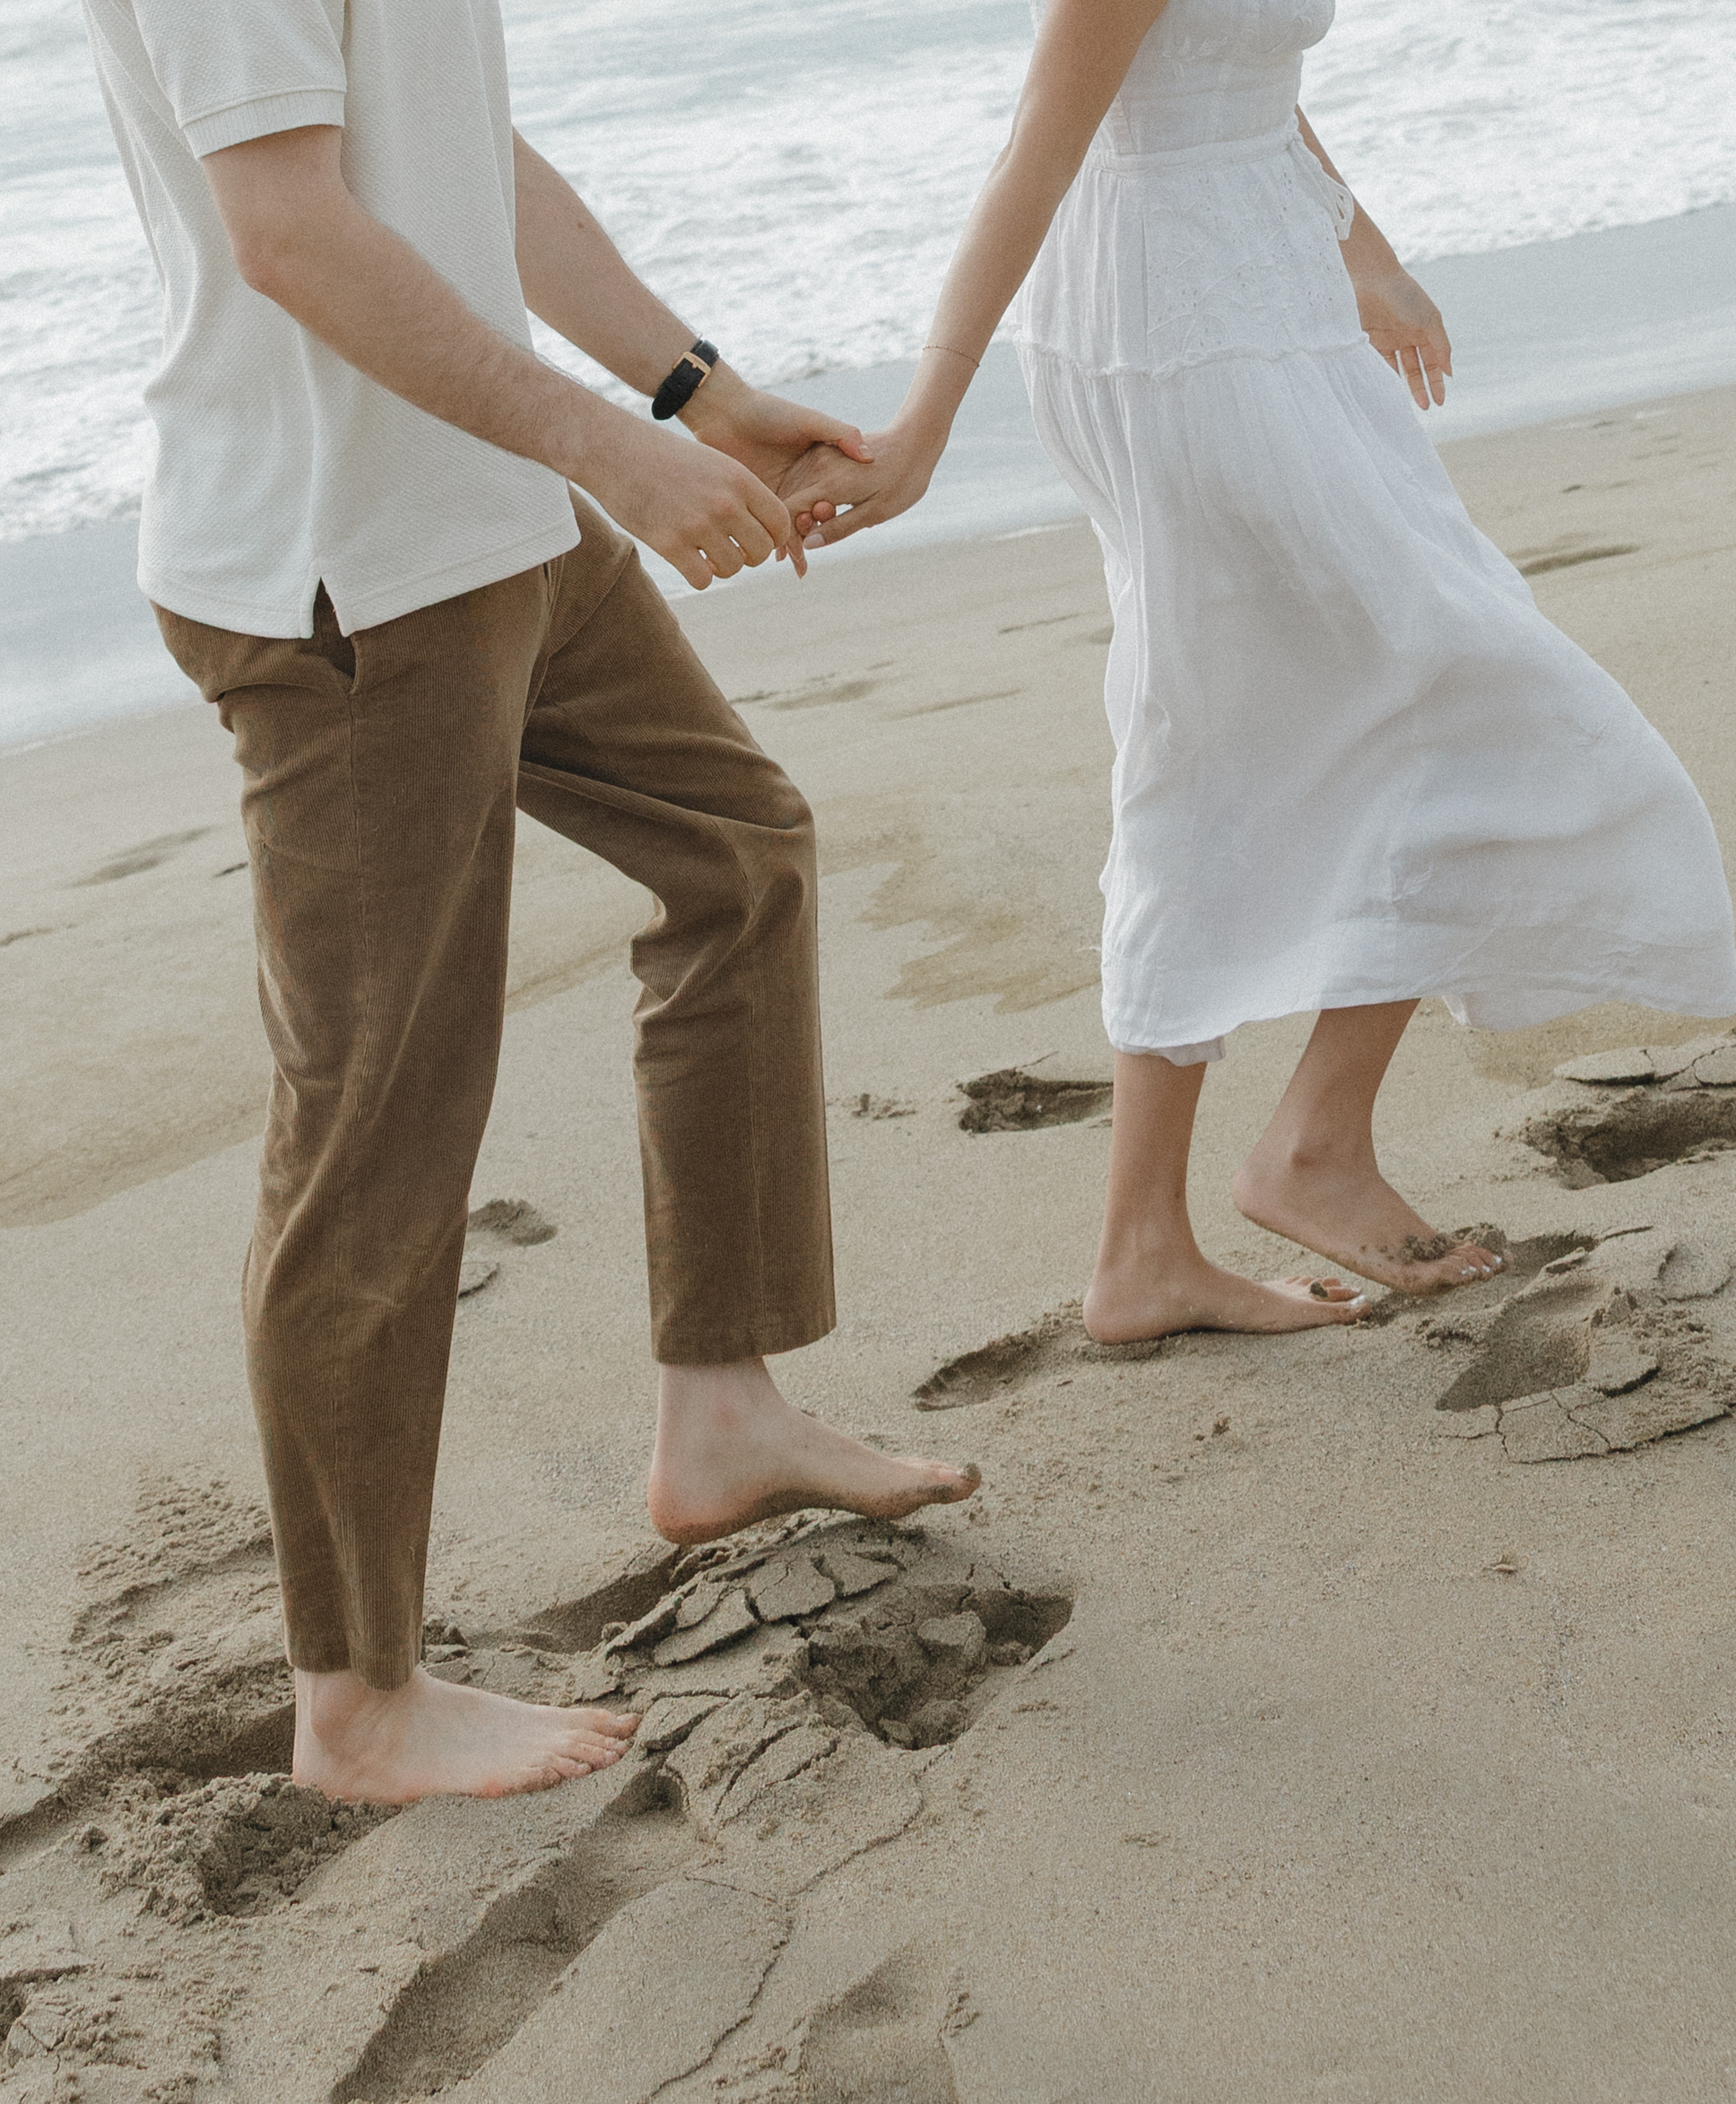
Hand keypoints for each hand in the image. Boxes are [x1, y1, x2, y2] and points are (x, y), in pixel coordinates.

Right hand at [581, 403, 794, 589]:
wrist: (612, 450)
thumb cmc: (662, 457)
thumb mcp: (711, 463)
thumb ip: (738, 493)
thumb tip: (760, 531)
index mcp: (739, 479)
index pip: (780, 523)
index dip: (773, 538)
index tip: (756, 539)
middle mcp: (724, 503)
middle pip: (761, 551)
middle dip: (749, 557)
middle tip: (730, 550)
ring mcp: (698, 525)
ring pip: (733, 568)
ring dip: (721, 568)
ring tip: (705, 555)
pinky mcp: (670, 544)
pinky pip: (703, 580)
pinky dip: (699, 577)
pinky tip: (687, 563)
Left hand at [682, 367, 872, 574]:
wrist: (724, 411)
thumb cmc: (768, 411)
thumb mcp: (810, 420)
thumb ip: (841, 434)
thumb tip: (870, 457)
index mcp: (813, 466)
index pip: (828, 498)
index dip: (831, 513)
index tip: (828, 516)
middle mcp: (797, 483)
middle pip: (811, 519)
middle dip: (813, 540)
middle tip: (807, 554)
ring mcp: (775, 493)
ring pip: (790, 528)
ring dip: (795, 547)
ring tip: (797, 563)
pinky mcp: (754, 500)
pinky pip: (766, 527)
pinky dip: (773, 543)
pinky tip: (778, 557)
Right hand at [779, 417, 946, 549]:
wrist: (914, 441)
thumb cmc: (902, 481)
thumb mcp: (875, 512)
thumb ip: (840, 528)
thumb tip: (809, 545)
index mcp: (830, 482)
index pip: (789, 510)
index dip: (788, 537)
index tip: (797, 559)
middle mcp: (818, 464)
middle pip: (786, 501)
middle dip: (788, 531)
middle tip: (798, 560)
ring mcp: (818, 455)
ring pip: (790, 489)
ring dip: (792, 516)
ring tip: (804, 544)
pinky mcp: (822, 451)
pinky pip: (801, 479)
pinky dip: (800, 500)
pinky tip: (811, 517)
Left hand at [1354, 266, 1450, 408]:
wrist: (1373, 279)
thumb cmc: (1406, 294)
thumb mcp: (1430, 319)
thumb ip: (1441, 345)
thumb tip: (1449, 372)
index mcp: (1425, 330)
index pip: (1433, 361)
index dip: (1437, 381)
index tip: (1440, 401)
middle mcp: (1408, 336)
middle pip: (1416, 369)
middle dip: (1421, 389)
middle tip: (1426, 408)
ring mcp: (1388, 339)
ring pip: (1398, 370)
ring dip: (1403, 388)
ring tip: (1409, 405)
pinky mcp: (1370, 341)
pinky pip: (1378, 364)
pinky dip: (1383, 377)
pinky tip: (1388, 391)